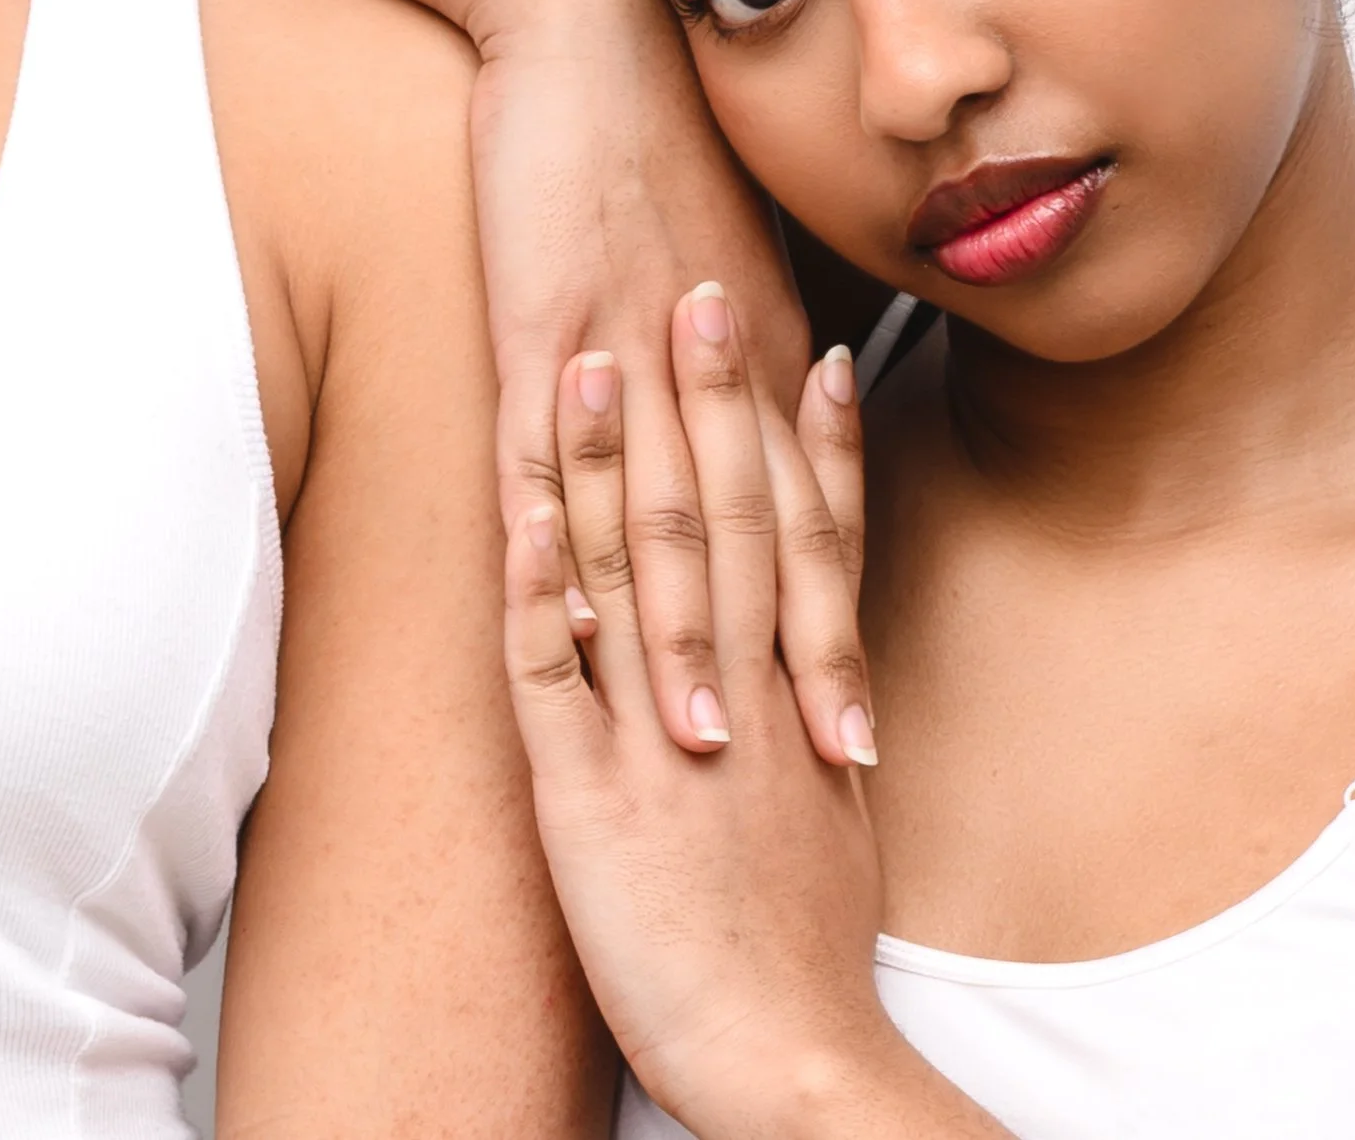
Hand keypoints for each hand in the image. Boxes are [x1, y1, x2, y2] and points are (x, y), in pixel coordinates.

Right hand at [470, 0, 861, 759]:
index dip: (833, 627)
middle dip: (779, 663)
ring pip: (656, 513)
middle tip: (818, 780)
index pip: (806, 514)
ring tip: (696, 744)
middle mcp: (702, 357)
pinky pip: (548, 441)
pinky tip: (560, 612)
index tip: (863, 738)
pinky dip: (558, 535)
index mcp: (755, 345)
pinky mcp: (537, 313)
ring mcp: (618, 340)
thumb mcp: (729, 236)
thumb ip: (751, 337)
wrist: (582, 21)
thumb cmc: (654, 126)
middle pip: (750, 538)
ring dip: (676, 637)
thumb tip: (781, 410)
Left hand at [504, 290, 974, 1139]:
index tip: (802, 342)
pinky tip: (517, 507)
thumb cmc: (807, 955)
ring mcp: (660, 738)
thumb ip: (826, 721)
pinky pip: (554, 671)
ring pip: (633, 571)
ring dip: (607, 460)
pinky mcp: (582, 795)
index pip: (808, 541)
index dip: (802, 439)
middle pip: (725, 523)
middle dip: (709, 406)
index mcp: (799, 701)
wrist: (793, 1070)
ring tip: (595, 354)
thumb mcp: (837, 818)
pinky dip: (537, 584)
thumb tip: (831, 657)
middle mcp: (738, 696)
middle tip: (703, 291)